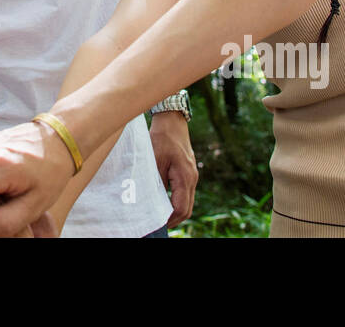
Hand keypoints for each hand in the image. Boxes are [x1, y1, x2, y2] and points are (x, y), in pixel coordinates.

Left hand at [149, 111, 197, 227]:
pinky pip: (185, 192)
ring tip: (159, 216)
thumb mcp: (155, 160)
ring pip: (187, 201)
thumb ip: (156, 182)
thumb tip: (152, 201)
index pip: (180, 208)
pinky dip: (176, 201)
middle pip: (187, 208)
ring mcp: (192, 175)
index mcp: (185, 177)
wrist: (172, 120)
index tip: (157, 224)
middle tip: (159, 225)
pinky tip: (163, 202)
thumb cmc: (162, 137)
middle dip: (174, 219)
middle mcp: (192, 178)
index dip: (169, 219)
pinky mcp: (188, 171)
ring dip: (175, 211)